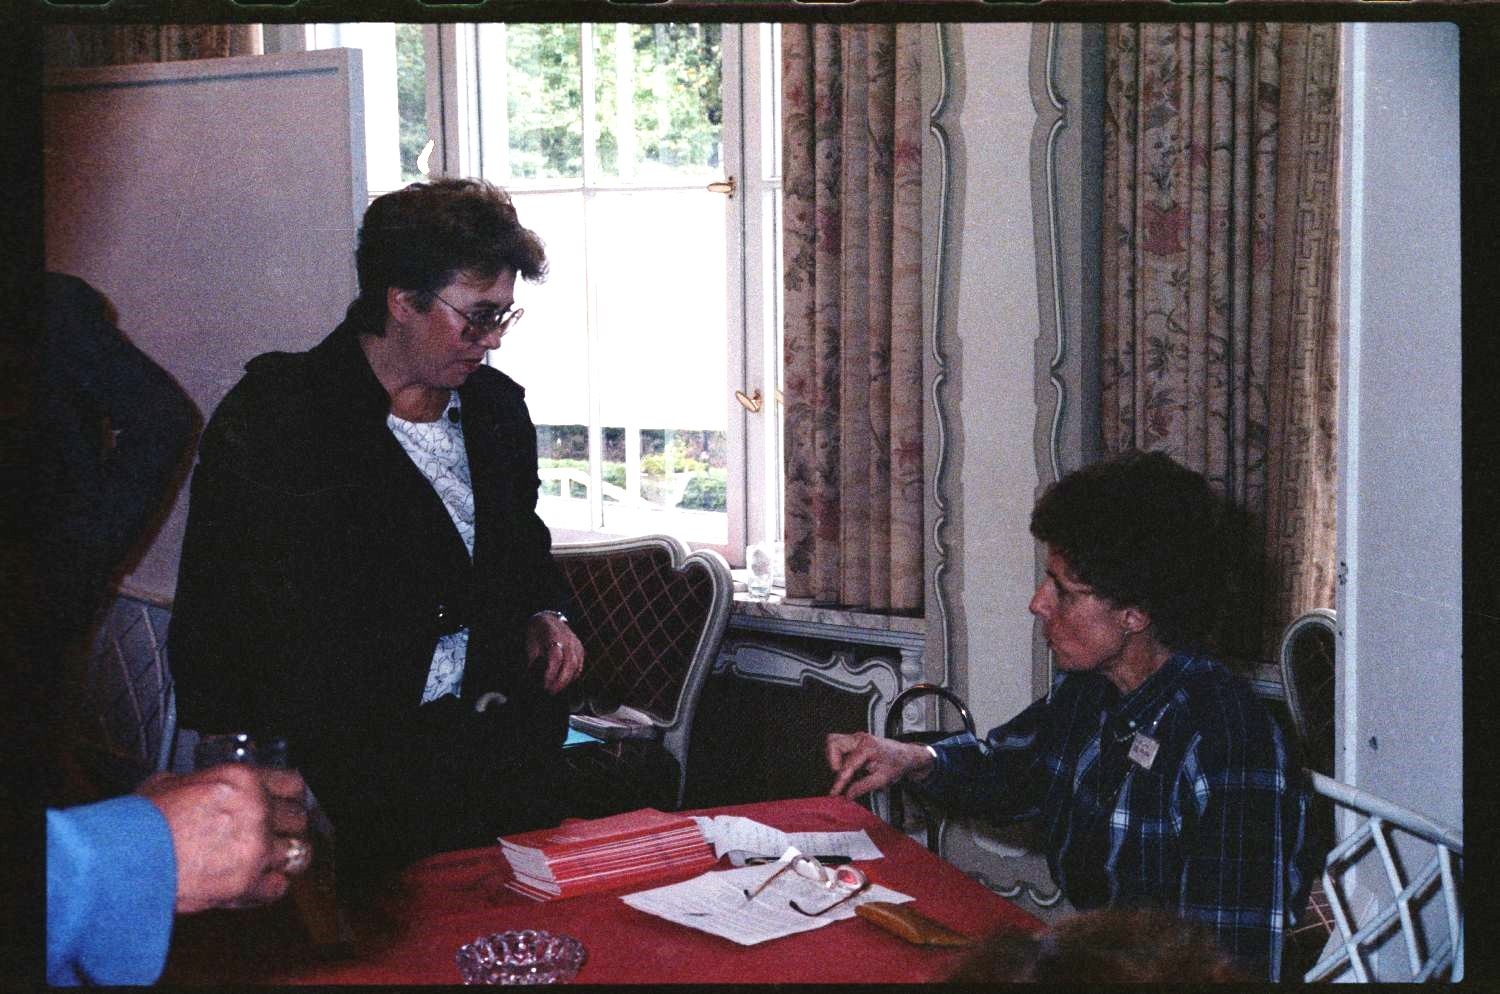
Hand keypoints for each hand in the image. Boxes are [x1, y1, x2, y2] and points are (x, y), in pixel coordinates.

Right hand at [136, 764, 309, 913]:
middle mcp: (255, 810)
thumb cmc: (140, 824)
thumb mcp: (169, 783)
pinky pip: (279, 886)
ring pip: (299, 852)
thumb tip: (200, 785)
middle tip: (274, 835)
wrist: (125, 861)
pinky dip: (269, 888)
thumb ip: (200, 783)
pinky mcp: (247, 882)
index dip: (288, 797)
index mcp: (241, 780)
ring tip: (269, 861)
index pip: (292, 783)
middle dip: (287, 828)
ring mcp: (255, 846)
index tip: (284, 804)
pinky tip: (256, 884)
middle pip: (298, 818)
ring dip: (284, 858)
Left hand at [526, 611, 584, 694]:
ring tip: (556, 689)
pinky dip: (573, 676)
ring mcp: (576, 643)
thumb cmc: (536, 633)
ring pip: (577, 665)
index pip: (556, 657)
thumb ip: (533, 660)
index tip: (544, 685)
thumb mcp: (530, 644)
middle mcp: (568, 639)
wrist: (547, 620)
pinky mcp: (580, 649)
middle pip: (569, 663)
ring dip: (567, 680)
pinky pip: (580, 665)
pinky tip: (564, 682)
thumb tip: (533, 679)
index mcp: (553, 635)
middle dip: (560, 681)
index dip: (551, 673)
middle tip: (551, 691)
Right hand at [825, 732, 933, 800]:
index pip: (847, 765)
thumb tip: (848, 795)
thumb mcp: (883, 780)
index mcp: (868, 747)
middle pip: (833, 743)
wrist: (905, 755)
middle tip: (841, 776)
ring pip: (832, 741)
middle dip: (832, 762)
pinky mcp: (852, 739)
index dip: (840, 781)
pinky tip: (846, 767)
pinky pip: (837, 744)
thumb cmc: (896, 765)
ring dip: (832, 757)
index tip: (835, 792)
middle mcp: (860, 738)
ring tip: (843, 771)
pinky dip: (836, 755)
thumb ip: (864, 787)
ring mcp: (855, 737)